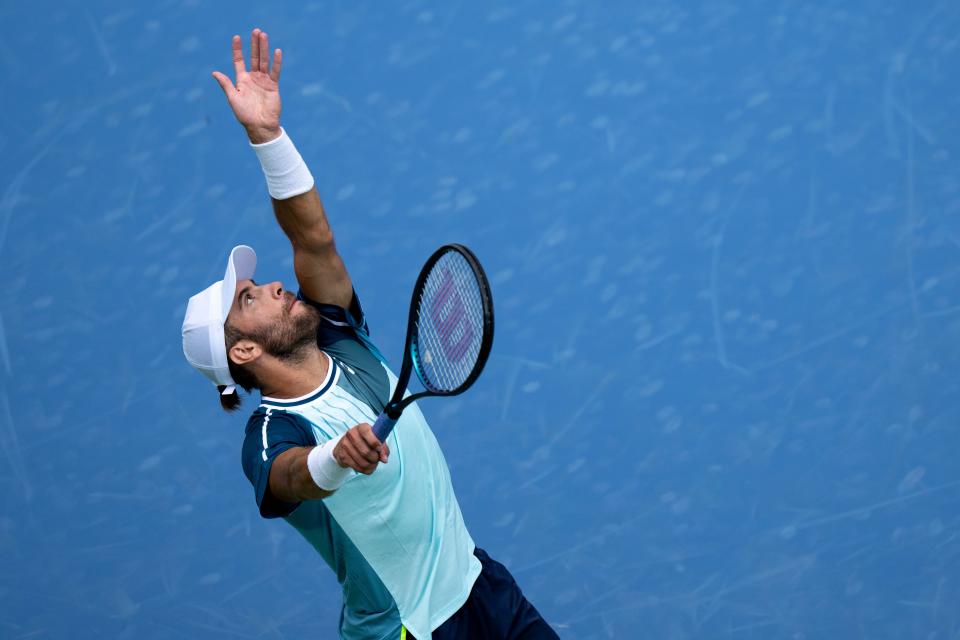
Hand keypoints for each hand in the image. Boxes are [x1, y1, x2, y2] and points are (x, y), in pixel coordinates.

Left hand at [212, 28, 282, 143]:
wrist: (260, 126)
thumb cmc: (244, 115)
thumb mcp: (233, 98)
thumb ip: (226, 84)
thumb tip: (214, 72)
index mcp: (242, 80)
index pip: (239, 61)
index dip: (238, 50)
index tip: (236, 37)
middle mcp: (253, 78)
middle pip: (254, 57)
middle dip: (254, 44)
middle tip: (256, 31)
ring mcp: (264, 81)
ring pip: (264, 61)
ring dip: (264, 48)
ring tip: (264, 35)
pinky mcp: (273, 86)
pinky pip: (275, 72)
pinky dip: (276, 62)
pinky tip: (276, 51)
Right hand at [333, 423, 389, 474]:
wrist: (348, 444)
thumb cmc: (366, 441)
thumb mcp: (376, 440)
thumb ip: (382, 448)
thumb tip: (384, 459)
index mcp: (361, 427)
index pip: (366, 433)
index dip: (374, 442)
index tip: (379, 449)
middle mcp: (351, 434)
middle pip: (365, 451)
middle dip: (375, 458)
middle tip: (377, 459)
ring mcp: (345, 445)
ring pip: (362, 462)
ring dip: (371, 466)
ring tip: (373, 464)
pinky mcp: (342, 455)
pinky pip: (356, 467)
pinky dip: (365, 470)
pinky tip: (368, 468)